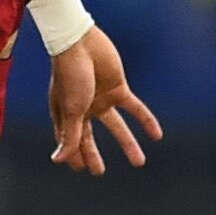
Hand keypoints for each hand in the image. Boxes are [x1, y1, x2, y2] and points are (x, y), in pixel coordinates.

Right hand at [48, 26, 162, 176]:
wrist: (80, 42)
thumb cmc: (69, 75)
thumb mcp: (70, 110)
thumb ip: (70, 136)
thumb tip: (58, 160)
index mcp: (66, 114)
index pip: (70, 141)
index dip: (75, 156)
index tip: (81, 169)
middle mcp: (84, 109)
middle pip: (90, 137)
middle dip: (93, 154)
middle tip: (99, 172)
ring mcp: (102, 99)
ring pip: (117, 127)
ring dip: (128, 144)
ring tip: (139, 162)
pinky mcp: (118, 89)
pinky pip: (135, 108)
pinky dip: (146, 121)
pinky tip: (157, 136)